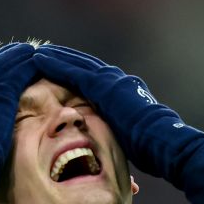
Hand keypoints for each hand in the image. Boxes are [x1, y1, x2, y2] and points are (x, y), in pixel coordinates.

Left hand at [32, 45, 203, 185]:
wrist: (166, 142)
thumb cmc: (153, 150)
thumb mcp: (130, 139)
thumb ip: (116, 135)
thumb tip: (107, 149)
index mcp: (124, 93)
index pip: (94, 79)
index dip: (76, 74)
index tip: (58, 71)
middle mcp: (118, 81)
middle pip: (85, 65)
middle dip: (64, 60)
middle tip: (42, 55)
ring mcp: (112, 81)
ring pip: (77, 63)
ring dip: (56, 57)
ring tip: (36, 53)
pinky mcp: (104, 86)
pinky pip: (75, 71)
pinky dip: (57, 64)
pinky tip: (39, 60)